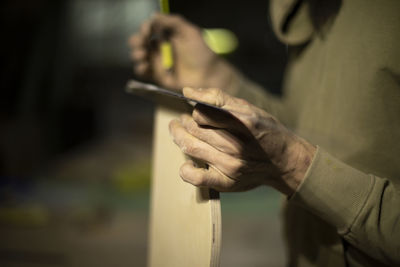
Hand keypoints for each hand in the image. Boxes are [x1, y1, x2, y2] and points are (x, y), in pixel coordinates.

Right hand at [129, 14, 235, 91]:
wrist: (207, 76)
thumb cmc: (201, 53)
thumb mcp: (189, 32)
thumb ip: (173, 21)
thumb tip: (154, 16)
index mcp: (168, 35)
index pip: (150, 28)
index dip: (145, 28)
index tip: (147, 30)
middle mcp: (161, 48)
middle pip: (140, 42)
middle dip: (137, 41)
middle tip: (140, 44)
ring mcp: (158, 62)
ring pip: (139, 56)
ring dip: (136, 54)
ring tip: (142, 55)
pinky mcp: (158, 76)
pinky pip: (144, 72)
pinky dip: (140, 68)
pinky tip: (145, 66)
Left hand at [169, 87, 315, 195]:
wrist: (285, 162)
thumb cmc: (265, 131)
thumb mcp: (249, 109)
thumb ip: (218, 99)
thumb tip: (187, 92)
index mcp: (245, 123)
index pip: (204, 113)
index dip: (195, 109)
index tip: (195, 110)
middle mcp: (238, 146)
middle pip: (195, 130)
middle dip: (183, 122)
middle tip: (182, 119)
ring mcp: (231, 166)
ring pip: (192, 148)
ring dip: (179, 137)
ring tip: (178, 131)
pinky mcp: (227, 182)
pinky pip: (197, 178)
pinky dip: (186, 169)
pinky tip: (187, 162)